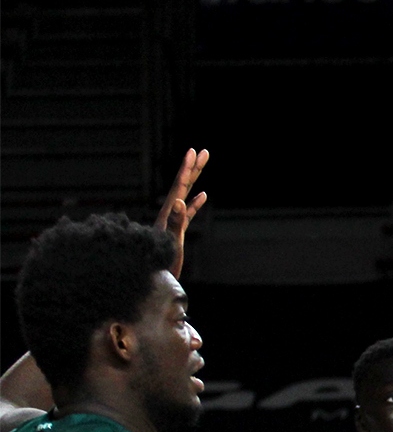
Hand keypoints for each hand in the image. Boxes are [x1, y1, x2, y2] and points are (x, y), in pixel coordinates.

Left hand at [154, 148, 209, 277]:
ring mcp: (173, 221)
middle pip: (182, 186)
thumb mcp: (170, 243)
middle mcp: (169, 214)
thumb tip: (179, 201)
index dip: (187, 169)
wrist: (150, 280)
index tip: (194, 150)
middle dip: (193, 168)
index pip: (179, 187)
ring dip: (195, 180)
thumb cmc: (161, 264)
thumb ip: (175, 222)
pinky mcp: (177, 230)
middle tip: (203, 150)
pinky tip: (203, 196)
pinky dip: (196, 202)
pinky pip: (189, 212)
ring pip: (186, 195)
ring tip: (202, 165)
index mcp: (168, 214)